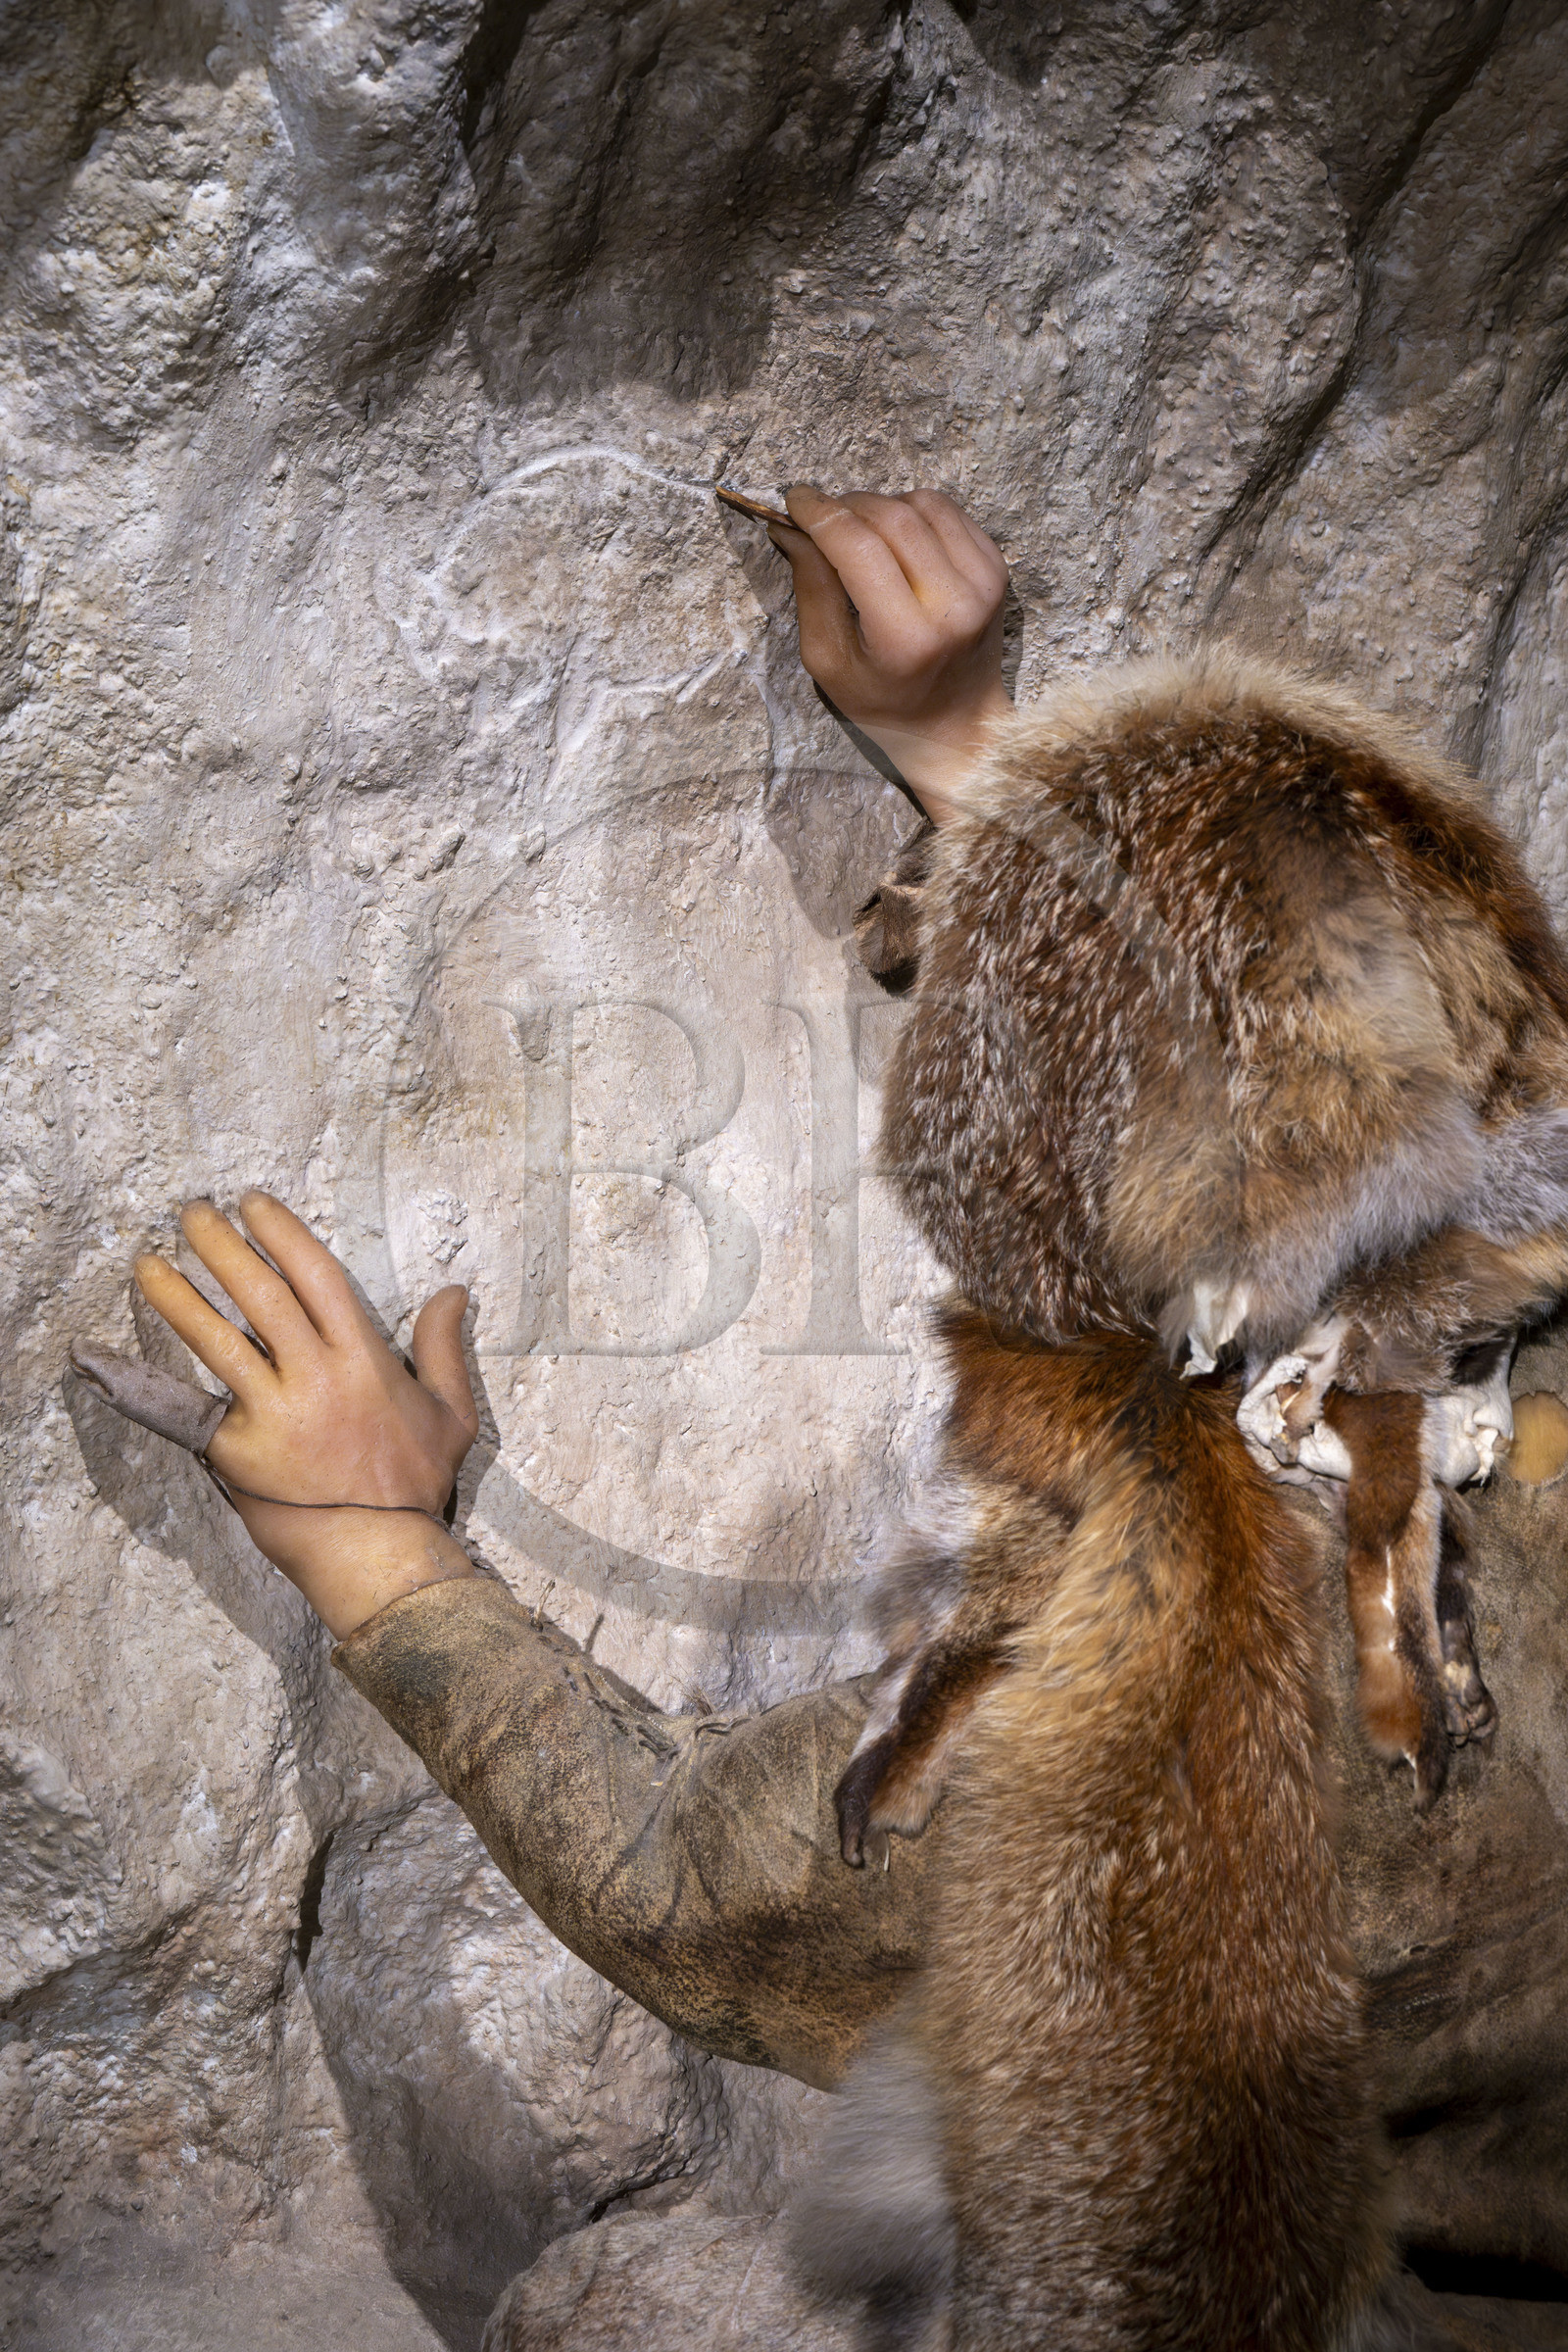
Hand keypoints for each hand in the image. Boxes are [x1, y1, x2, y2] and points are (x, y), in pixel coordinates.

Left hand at [135, 1192, 478, 1636]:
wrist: (380, 1556)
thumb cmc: (415, 1486)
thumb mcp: (452, 1413)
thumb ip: (444, 1349)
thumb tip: (453, 1292)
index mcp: (365, 1361)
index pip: (316, 1276)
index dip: (281, 1233)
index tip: (252, 1204)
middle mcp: (317, 1378)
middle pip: (262, 1296)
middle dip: (223, 1248)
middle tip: (192, 1215)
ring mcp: (275, 1415)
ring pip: (218, 1341)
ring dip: (178, 1297)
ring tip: (147, 1264)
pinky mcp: (238, 1453)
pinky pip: (185, 1412)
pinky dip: (141, 1389)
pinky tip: (104, 1362)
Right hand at [769, 486, 1011, 824]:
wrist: (959, 726)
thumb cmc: (882, 703)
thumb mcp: (828, 661)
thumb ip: (811, 589)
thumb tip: (791, 526)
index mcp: (906, 637)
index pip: (858, 547)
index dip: (820, 513)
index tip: (793, 499)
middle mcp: (953, 604)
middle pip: (890, 516)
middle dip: (846, 505)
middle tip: (819, 515)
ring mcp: (984, 583)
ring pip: (921, 504)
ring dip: (880, 505)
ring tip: (859, 531)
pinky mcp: (997, 569)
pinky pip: (948, 512)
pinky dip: (914, 512)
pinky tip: (897, 539)